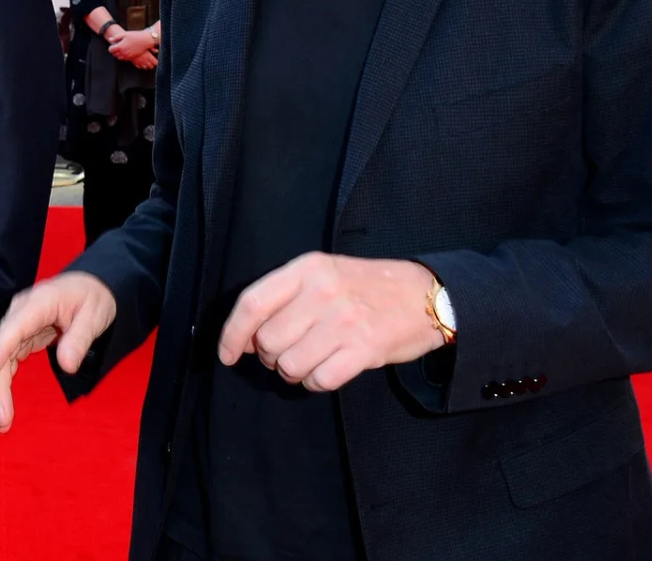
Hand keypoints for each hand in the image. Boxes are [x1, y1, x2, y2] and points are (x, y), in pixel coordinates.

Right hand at [0, 271, 117, 431]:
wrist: (91, 287)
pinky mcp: (21, 336)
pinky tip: (4, 403)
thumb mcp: (95, 315)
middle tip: (3, 419)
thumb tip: (67, 366)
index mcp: (38, 303)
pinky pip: (6, 360)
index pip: (12, 329)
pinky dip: (4, 382)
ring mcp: (18, 325)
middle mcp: (20, 313)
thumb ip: (80, 338)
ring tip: (3, 421)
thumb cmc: (93, 297)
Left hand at [106, 25, 157, 68]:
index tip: (113, 44)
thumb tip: (110, 39)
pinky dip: (124, 56)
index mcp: (120, 46)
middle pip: (114, 54)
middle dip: (114, 51)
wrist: (145, 40)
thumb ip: (116, 37)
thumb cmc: (135, 36)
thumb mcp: (125, 34)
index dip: (111, 47)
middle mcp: (123, 53)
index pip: (110, 50)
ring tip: (122, 48)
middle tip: (117, 46)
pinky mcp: (132, 57)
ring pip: (119, 58)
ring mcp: (128, 56)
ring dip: (119, 54)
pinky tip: (126, 51)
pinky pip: (125, 59)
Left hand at [217, 253, 444, 392]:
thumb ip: (284, 298)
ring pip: (290, 364)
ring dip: (293, 372)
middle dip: (269, 356)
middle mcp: (323, 291)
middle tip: (286, 352)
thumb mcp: (322, 273)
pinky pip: (320, 380)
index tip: (227, 355)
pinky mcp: (365, 349)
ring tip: (309, 360)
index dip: (232, 334)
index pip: (252, 303)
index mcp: (306, 268)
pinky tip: (326, 371)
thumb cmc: (364, 287)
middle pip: (268, 340)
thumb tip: (245, 338)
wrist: (424, 295)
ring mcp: (345, 321)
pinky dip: (316, 383)